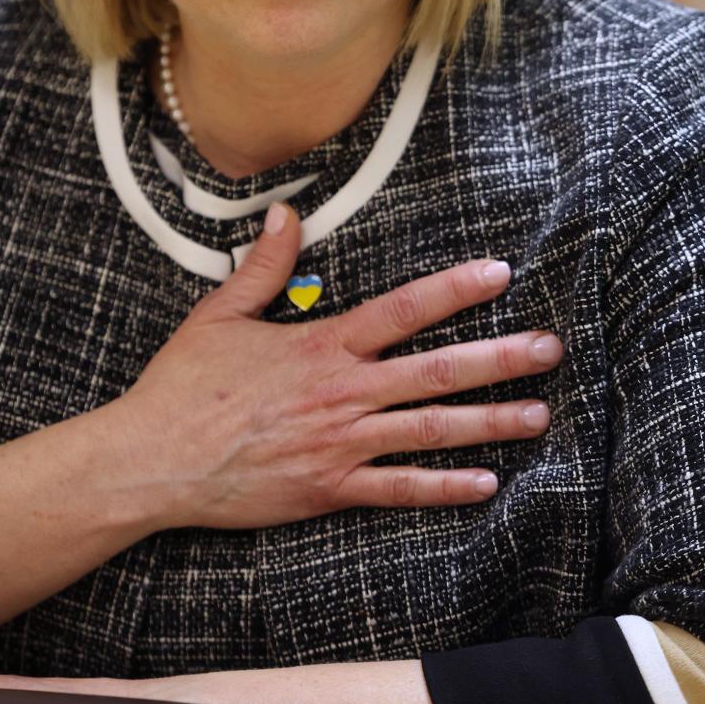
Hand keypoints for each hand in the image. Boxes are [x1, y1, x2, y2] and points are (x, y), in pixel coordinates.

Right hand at [110, 202, 561, 531]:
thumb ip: (264, 266)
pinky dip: (443, 487)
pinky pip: (399, 490)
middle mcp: (343, 392)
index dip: (455, 288)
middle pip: (436, 371)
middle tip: (550, 350)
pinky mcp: (330, 490)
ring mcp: (341, 444)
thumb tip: (286, 213)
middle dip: (499, 359)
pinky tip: (485, 484)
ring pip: (430, 430)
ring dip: (490, 422)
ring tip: (538, 415)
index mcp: (322, 346)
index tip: (499, 273)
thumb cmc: (184, 386)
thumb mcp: (221, 314)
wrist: (154, 460)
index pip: (403, 308)